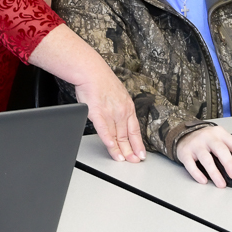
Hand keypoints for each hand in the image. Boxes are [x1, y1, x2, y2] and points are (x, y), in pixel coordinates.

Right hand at [28, 24, 144, 162]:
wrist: (91, 70)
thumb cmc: (100, 80)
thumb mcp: (117, 93)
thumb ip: (118, 107)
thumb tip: (116, 117)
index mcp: (127, 106)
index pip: (135, 129)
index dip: (138, 143)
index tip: (141, 154)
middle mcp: (122, 111)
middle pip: (127, 136)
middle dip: (131, 151)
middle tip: (133, 161)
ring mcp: (111, 113)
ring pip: (117, 136)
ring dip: (120, 150)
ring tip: (122, 160)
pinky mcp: (98, 114)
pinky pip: (105, 131)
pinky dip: (109, 141)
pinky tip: (112, 148)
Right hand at [175, 126, 231, 186]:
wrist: (184, 134)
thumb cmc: (206, 140)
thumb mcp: (220, 140)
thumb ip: (230, 150)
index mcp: (220, 134)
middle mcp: (208, 137)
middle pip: (220, 149)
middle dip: (229, 163)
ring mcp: (196, 144)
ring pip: (206, 158)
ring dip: (214, 172)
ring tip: (221, 184)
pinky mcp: (185, 152)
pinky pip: (191, 164)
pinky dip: (197, 173)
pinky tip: (203, 180)